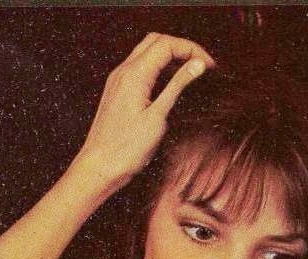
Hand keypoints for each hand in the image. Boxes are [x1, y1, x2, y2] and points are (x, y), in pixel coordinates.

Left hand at [74, 33, 214, 192]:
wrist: (98, 168)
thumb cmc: (124, 150)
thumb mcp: (158, 117)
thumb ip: (177, 86)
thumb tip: (197, 65)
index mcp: (135, 74)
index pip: (167, 44)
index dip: (191, 50)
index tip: (208, 65)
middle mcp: (123, 72)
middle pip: (156, 41)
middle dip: (181, 47)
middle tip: (200, 64)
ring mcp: (117, 80)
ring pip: (146, 52)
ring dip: (168, 56)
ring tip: (188, 73)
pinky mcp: (116, 91)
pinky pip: (137, 68)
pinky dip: (156, 68)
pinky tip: (167, 84)